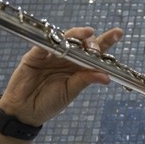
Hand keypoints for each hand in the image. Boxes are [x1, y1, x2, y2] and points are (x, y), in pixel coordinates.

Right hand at [0, 27, 122, 123]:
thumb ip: (85, 80)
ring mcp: (50, 54)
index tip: (118, 32)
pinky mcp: (34, 56)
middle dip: (92, 42)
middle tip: (96, 50)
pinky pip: (43, 46)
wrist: (26, 111)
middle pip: (81, 42)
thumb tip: (106, 76)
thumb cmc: (50, 101)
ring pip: (64, 38)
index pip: (95, 51)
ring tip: (87, 34)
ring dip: (76, 35)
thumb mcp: (71, 91)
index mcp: (78, 66)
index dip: (106, 41)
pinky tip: (61, 43)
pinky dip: (52, 43)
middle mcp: (66, 57)